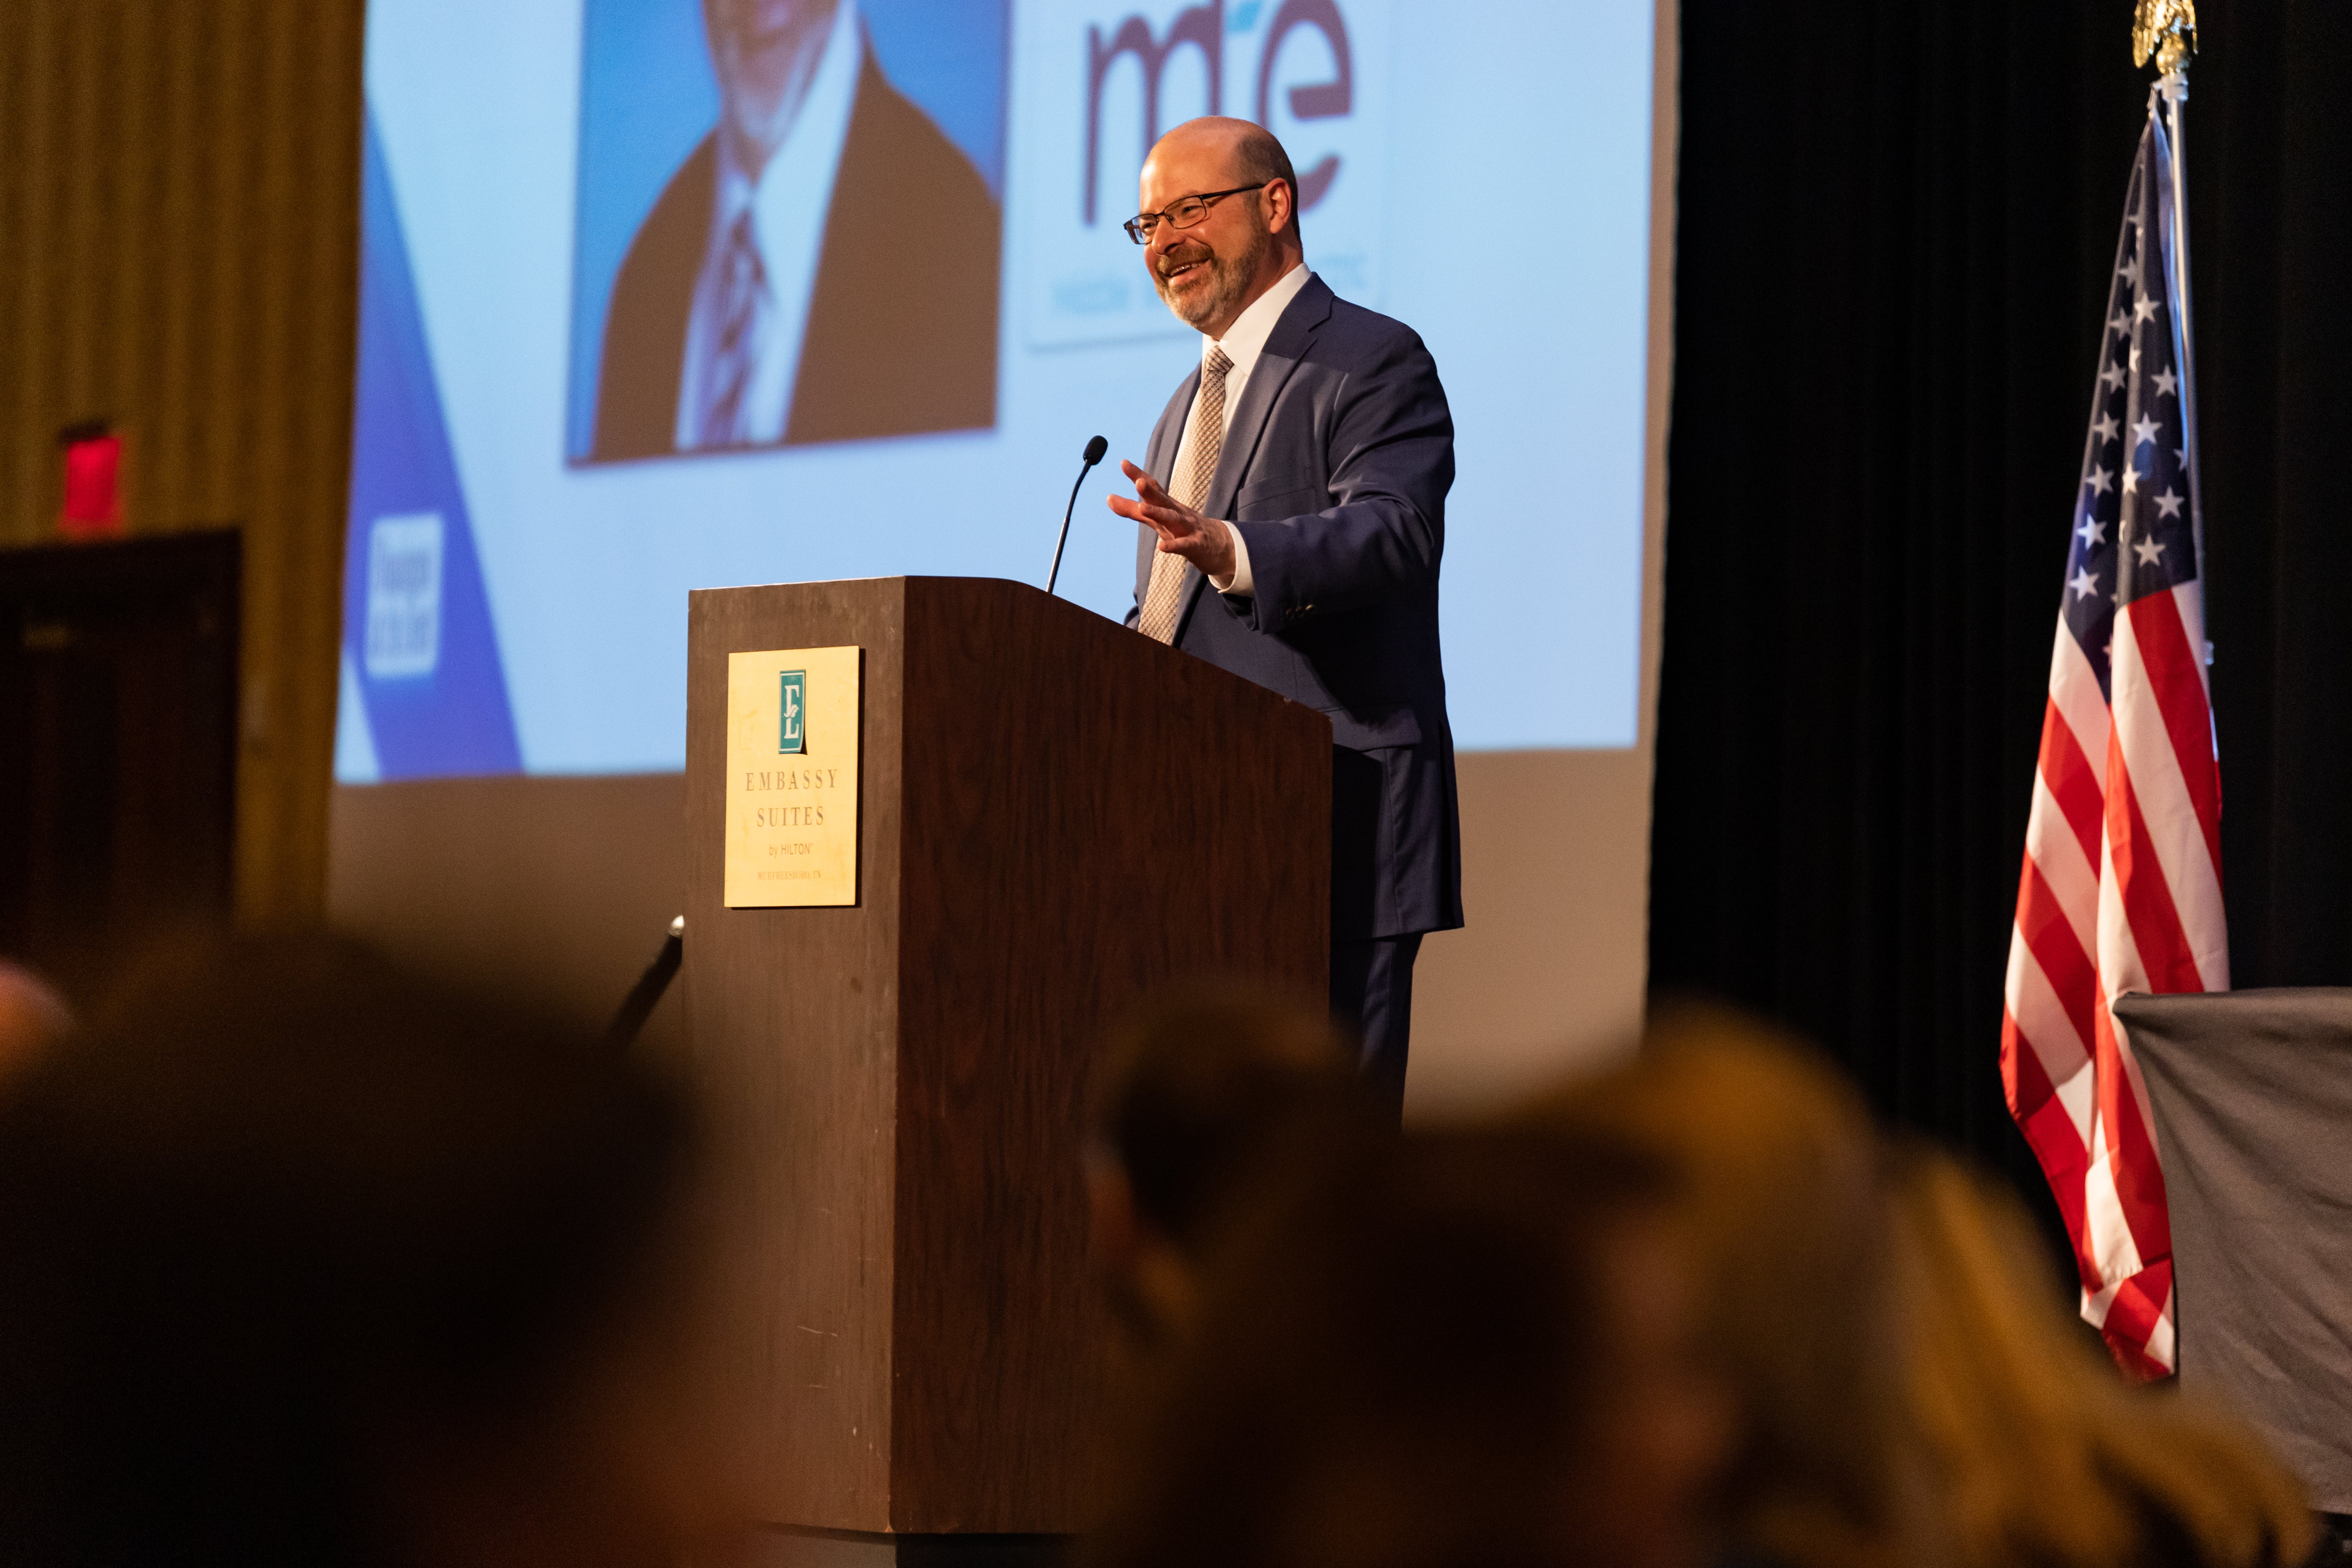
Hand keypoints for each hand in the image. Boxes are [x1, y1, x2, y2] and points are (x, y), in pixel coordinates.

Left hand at [1106, 460, 1235, 580]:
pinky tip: (1162, 547)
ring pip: (1172, 519)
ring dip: (1158, 513)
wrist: (1220, 546)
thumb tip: (1108, 498)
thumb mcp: (1156, 519)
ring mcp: (1187, 528)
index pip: (1153, 487)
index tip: (1124, 463)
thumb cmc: (1184, 529)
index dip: (1139, 475)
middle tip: (1137, 482)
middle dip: (1149, 490)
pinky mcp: (1195, 545)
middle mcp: (1177, 512)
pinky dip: (1173, 545)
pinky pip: (1183, 545)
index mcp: (1167, 504)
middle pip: (1162, 499)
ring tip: (1144, 508)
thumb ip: (1132, 510)